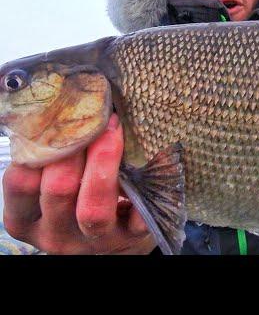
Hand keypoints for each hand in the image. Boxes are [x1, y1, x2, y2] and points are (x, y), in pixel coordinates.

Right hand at [2, 113, 155, 253]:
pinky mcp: (130, 239)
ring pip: (93, 209)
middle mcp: (56, 234)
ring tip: (113, 130)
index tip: (61, 117)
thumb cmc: (76, 199)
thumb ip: (51, 158)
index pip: (21, 182)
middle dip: (76, 147)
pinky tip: (150, 161)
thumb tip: (63, 104)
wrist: (113, 236)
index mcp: (26, 218)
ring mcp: (94, 241)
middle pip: (59, 190)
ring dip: (104, 163)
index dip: (41, 147)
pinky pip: (138, 216)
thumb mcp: (52, 184)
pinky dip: (144, 189)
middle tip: (93, 117)